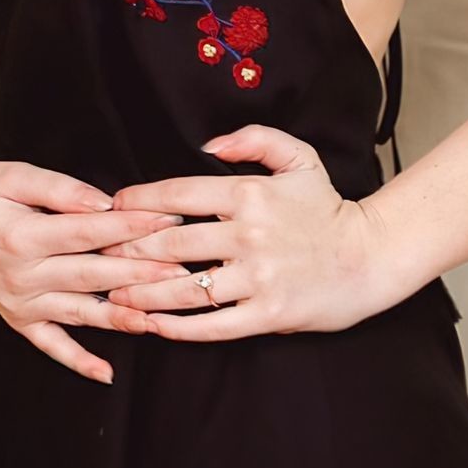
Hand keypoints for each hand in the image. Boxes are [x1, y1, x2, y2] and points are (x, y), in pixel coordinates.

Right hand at [0, 159, 190, 382]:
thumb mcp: (14, 175)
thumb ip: (60, 189)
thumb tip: (103, 204)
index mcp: (22, 236)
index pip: (88, 233)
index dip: (130, 226)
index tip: (169, 220)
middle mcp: (21, 275)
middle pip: (92, 275)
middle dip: (140, 273)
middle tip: (183, 272)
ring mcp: (20, 302)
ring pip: (79, 313)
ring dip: (120, 317)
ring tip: (158, 320)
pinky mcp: (18, 319)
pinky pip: (50, 345)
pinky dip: (77, 361)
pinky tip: (106, 374)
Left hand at [103, 125, 392, 340]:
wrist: (371, 257)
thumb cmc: (328, 210)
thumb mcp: (299, 159)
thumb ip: (255, 139)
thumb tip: (208, 144)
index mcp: (250, 194)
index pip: (178, 195)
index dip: (138, 201)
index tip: (113, 207)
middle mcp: (249, 235)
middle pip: (169, 244)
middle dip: (126, 250)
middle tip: (97, 255)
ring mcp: (257, 277)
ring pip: (183, 289)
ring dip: (140, 294)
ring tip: (111, 296)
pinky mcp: (267, 313)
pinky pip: (211, 325)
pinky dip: (177, 328)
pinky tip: (153, 326)